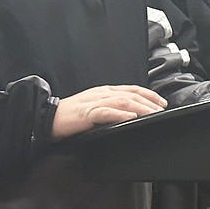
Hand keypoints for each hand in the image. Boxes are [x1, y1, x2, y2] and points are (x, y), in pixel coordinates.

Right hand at [50, 85, 166, 140]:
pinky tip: (131, 117)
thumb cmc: (71, 116)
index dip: (149, 94)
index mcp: (104, 92)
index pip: (131, 89)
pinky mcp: (86, 113)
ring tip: (152, 113)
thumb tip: (130, 114)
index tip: (162, 102)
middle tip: (162, 109)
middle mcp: (101, 94)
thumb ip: (110, 108)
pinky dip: (120, 114)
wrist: (47, 118)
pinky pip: (105, 112)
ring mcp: (94, 102)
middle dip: (149, 102)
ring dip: (140, 107)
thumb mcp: (95, 108)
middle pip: (130, 95)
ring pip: (122, 101)